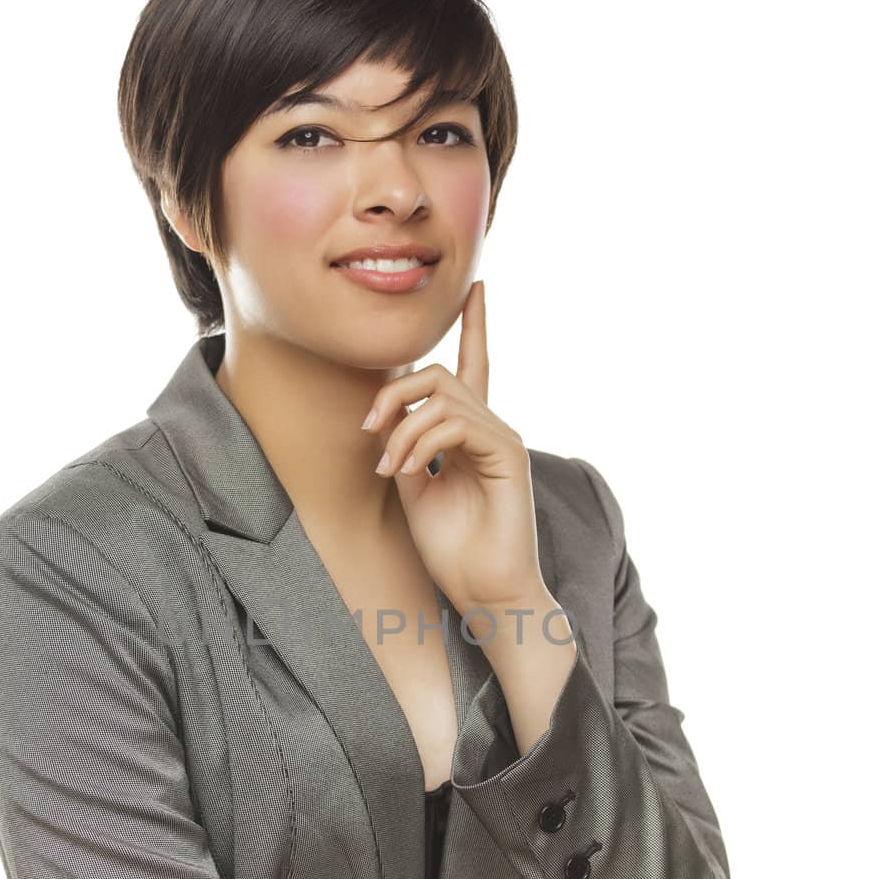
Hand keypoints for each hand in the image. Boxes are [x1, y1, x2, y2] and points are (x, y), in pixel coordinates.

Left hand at [361, 280, 545, 618]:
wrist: (485, 590)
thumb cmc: (453, 550)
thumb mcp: (413, 492)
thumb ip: (405, 449)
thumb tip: (388, 421)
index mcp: (469, 436)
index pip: (473, 368)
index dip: (474, 326)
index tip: (476, 288)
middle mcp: (490, 429)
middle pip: (439, 375)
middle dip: (393, 394)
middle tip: (369, 433)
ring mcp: (501, 439)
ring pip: (443, 396)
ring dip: (402, 428)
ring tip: (389, 468)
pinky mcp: (508, 454)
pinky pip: (456, 423)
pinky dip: (422, 442)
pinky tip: (409, 471)